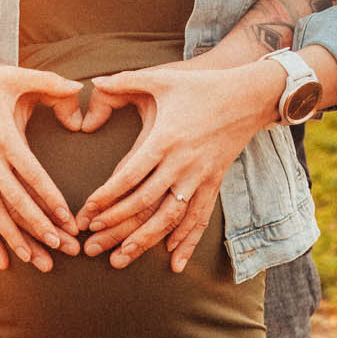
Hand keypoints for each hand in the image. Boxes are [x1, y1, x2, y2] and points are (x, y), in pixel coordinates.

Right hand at [0, 59, 91, 271]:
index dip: (51, 199)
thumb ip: (49, 81)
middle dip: (38, 227)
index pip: (32, 176)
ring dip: (12, 238)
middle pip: (15, 201)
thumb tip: (81, 86)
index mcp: (3, 138)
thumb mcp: (13, 76)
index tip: (68, 220)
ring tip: (31, 259)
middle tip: (59, 247)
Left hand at [72, 60, 284, 271]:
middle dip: (115, 226)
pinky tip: (173, 260)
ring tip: (121, 258)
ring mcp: (200, 176)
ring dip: (145, 240)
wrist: (249, 95)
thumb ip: (125, 81)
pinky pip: (200, 217)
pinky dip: (187, 240)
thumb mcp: (162, 78)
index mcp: (165, 138)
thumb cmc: (200, 86)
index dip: (106, 198)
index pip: (129, 176)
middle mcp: (182, 162)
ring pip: (170, 217)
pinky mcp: (215, 182)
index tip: (87, 214)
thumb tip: (92, 83)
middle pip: (144, 203)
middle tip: (90, 244)